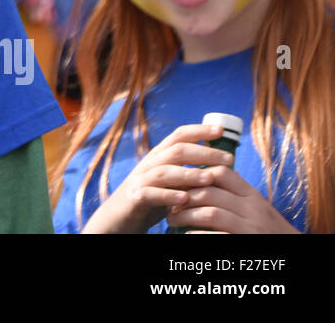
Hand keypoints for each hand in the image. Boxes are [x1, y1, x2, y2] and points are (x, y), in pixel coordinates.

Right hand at [82, 124, 234, 233]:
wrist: (119, 217)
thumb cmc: (152, 199)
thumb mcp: (170, 182)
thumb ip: (188, 172)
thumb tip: (222, 166)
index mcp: (159, 157)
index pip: (178, 136)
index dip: (198, 130)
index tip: (220, 130)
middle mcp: (149, 164)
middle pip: (175, 151)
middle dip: (203, 153)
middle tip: (228, 160)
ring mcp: (140, 180)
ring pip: (163, 172)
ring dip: (187, 174)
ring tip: (209, 179)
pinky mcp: (134, 198)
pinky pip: (150, 194)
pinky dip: (167, 196)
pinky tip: (184, 200)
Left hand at [166, 167, 299, 233]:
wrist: (291, 251)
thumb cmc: (266, 228)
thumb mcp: (254, 206)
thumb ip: (233, 192)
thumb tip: (202, 176)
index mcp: (252, 195)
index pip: (222, 172)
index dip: (197, 174)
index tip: (180, 181)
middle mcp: (252, 208)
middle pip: (210, 192)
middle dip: (184, 197)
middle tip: (169, 203)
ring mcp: (250, 227)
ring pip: (210, 213)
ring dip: (185, 215)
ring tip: (172, 219)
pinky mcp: (245, 242)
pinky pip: (216, 236)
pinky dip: (197, 235)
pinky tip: (187, 235)